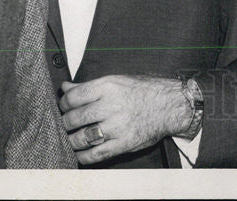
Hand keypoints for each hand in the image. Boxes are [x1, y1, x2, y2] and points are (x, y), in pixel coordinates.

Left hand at [59, 75, 191, 164]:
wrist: (172, 104)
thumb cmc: (146, 90)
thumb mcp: (119, 80)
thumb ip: (90, 86)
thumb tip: (65, 88)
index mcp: (109, 86)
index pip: (73, 97)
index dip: (63, 103)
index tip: (64, 107)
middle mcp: (111, 105)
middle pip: (74, 118)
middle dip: (65, 123)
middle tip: (66, 124)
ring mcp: (117, 126)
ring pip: (81, 137)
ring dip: (71, 140)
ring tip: (71, 138)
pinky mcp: (123, 143)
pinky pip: (95, 154)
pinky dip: (83, 156)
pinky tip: (80, 153)